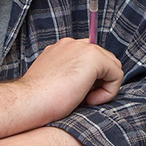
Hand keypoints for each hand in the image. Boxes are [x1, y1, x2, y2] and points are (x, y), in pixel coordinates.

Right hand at [0, 37, 122, 138]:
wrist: (28, 102)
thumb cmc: (38, 101)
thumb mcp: (57, 83)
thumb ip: (72, 76)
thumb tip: (91, 85)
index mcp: (62, 49)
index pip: (90, 59)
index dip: (91, 80)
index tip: (78, 95)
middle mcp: (73, 44)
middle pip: (104, 60)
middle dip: (99, 82)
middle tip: (83, 99)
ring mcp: (83, 48)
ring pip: (112, 67)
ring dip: (104, 87)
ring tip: (86, 101)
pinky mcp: (93, 58)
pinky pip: (117, 74)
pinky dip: (109, 91)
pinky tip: (90, 100)